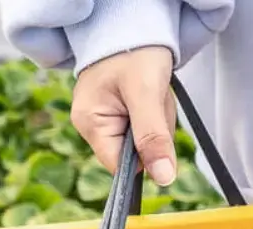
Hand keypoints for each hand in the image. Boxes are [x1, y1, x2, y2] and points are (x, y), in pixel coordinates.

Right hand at [71, 47, 177, 185]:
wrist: (134, 25)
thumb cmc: (134, 51)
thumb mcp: (147, 94)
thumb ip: (153, 138)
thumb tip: (163, 179)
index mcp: (90, 123)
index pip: (121, 167)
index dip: (146, 157)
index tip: (156, 132)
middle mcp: (93, 124)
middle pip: (136, 155)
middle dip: (155, 133)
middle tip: (155, 102)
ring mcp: (107, 119)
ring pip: (145, 142)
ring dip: (159, 122)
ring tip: (154, 93)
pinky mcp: (121, 113)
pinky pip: (147, 127)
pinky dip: (157, 114)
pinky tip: (153, 95)